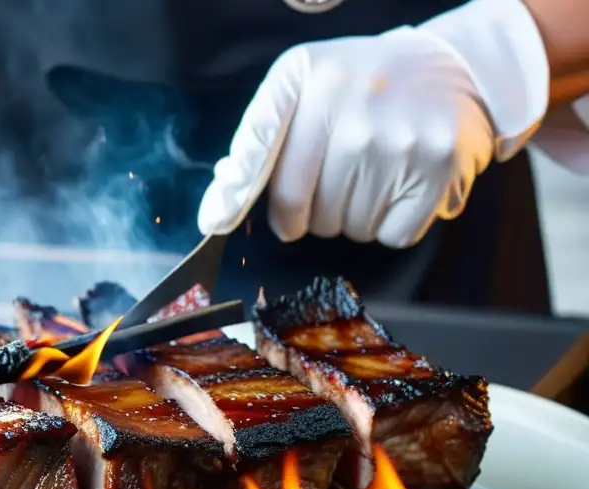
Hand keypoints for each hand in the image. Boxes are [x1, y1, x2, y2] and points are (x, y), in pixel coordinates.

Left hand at [198, 0, 549, 248]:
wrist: (457, 67)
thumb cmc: (365, 86)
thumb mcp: (303, 88)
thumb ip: (257, 144)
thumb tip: (217, 212)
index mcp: (310, 82)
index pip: (267, 171)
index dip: (253, 207)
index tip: (235, 224)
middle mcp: (353, 109)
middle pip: (310, 213)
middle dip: (318, 210)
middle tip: (343, 176)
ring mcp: (398, 140)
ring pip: (350, 229)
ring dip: (356, 217)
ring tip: (375, 174)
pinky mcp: (437, 167)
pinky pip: (392, 235)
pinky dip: (392, 225)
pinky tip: (400, 186)